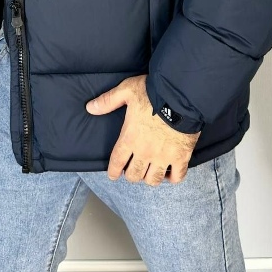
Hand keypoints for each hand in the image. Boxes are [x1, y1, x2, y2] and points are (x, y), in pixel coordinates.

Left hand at [85, 74, 200, 185]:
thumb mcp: (126, 91)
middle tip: (132, 170)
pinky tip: (170, 173)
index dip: (113, 172)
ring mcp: (163, 157)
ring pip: (154, 179)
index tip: (113, 175)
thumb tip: (90, 108)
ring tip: (149, 173)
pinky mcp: (181, 157)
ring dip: (150, 178)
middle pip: (134, 175)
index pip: (117, 162)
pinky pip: (177, 177)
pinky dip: (173, 178)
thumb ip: (108, 101)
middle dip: (131, 175)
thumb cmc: (152, 93)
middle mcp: (145, 152)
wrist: (181, 96)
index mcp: (130, 138)